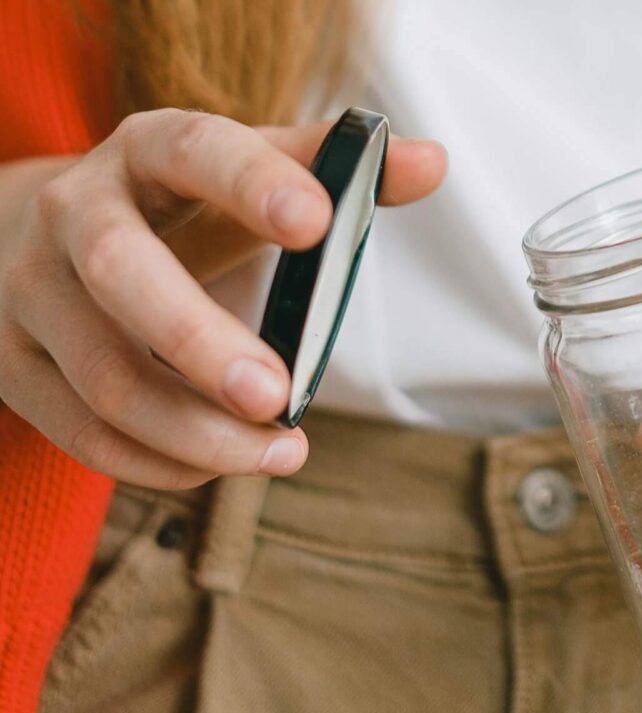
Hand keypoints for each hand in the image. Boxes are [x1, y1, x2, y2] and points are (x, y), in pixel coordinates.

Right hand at [0, 109, 445, 487]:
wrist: (43, 233)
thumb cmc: (176, 207)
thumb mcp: (247, 175)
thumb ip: (335, 170)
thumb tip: (433, 162)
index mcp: (145, 152)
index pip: (193, 151)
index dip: (252, 183)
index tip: (318, 223)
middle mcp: (73, 215)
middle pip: (121, 275)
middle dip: (202, 343)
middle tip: (281, 396)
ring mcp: (31, 295)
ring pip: (104, 379)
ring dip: (196, 431)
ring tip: (281, 453)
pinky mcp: (15, 366)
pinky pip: (84, 434)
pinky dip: (161, 464)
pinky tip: (220, 465)